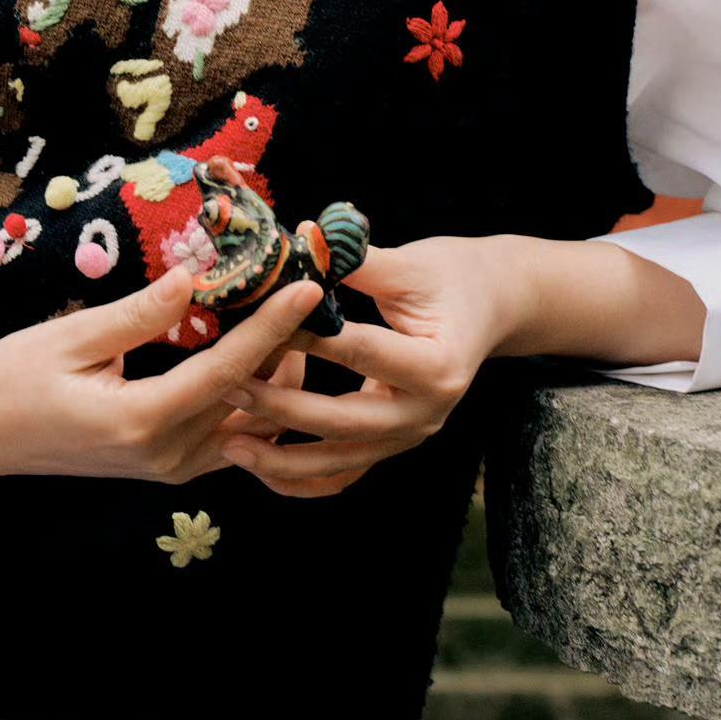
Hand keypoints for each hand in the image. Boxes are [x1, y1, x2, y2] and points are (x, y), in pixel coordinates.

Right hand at [0, 263, 325, 485]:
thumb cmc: (15, 377)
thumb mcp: (72, 337)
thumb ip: (139, 314)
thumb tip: (193, 278)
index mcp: (141, 422)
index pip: (227, 371)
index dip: (272, 327)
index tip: (307, 288)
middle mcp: (164, 455)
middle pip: (251, 401)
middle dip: (287, 346)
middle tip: (309, 294)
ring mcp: (168, 469)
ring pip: (250, 427)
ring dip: (276, 376)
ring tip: (293, 321)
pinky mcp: (168, 468)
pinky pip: (231, 439)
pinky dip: (254, 401)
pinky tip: (262, 360)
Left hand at [211, 236, 516, 499]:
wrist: (492, 304)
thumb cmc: (452, 276)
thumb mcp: (409, 263)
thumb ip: (354, 261)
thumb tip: (298, 241)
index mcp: (437, 365)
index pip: (362, 354)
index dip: (308, 341)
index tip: (258, 327)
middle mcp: (428, 413)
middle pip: (345, 420)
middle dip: (282, 406)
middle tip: (229, 384)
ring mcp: (411, 437)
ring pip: (340, 461)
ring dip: (282, 457)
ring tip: (230, 442)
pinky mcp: (393, 445)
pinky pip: (344, 474)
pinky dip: (303, 479)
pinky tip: (260, 469)